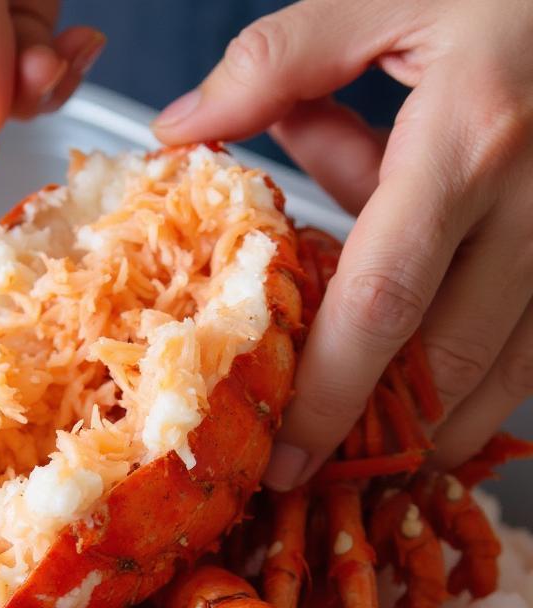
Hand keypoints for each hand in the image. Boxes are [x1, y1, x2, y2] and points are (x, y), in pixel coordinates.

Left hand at [153, 0, 532, 487]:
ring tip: (367, 437)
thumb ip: (278, 62)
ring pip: (509, 373)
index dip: (329, 396)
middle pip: (449, 364)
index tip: (285, 458)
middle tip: (314, 470)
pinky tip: (428, 363)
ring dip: (433, 418)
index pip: (380, 305)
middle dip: (379, 435)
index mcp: (471, 141)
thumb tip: (183, 128)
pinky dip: (479, 372)